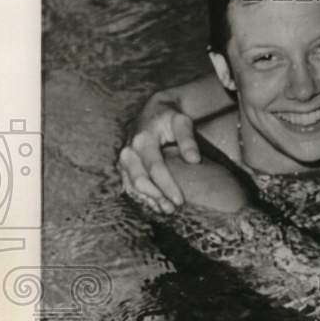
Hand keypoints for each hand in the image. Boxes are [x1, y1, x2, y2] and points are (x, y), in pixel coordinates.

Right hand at [118, 96, 200, 213]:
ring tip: (166, 211)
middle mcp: (130, 150)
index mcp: (143, 139)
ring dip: (148, 200)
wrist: (153, 109)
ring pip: (132, 185)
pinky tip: (155, 205)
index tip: (180, 200)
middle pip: (140, 180)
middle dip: (156, 196)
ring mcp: (125, 159)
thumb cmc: (171, 116)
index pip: (155, 168)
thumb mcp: (182, 121)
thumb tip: (194, 160)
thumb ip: (188, 139)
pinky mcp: (124, 165)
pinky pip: (129, 185)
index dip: (167, 186)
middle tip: (173, 209)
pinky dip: (141, 197)